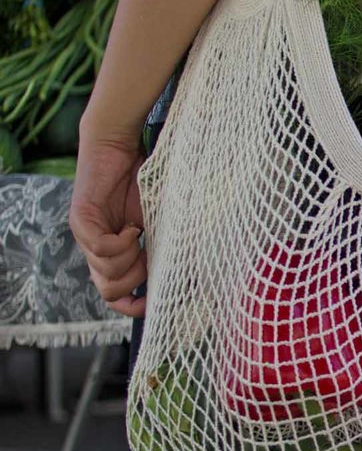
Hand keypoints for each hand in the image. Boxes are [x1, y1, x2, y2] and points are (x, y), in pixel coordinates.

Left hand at [69, 131, 146, 317]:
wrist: (120, 144)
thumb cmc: (144, 180)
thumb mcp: (159, 224)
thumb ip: (164, 249)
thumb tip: (190, 279)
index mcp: (114, 253)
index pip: (113, 295)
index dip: (132, 307)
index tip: (152, 306)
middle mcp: (95, 249)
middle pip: (108, 291)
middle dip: (134, 282)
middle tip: (148, 257)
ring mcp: (86, 236)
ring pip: (105, 273)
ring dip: (129, 261)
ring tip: (139, 235)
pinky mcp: (82, 219)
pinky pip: (102, 249)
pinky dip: (122, 244)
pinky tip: (132, 227)